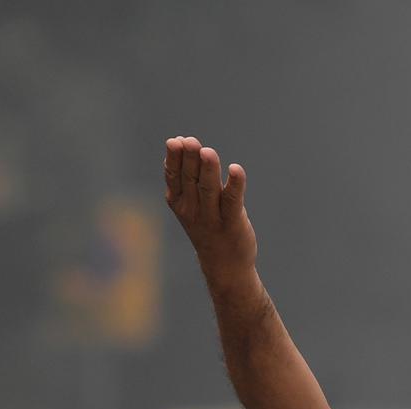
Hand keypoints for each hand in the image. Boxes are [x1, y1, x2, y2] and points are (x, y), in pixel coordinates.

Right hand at [164, 136, 256, 287]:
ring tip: (207, 152)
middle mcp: (193, 210)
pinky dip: (235, 184)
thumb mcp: (190, 202)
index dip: (174, 159)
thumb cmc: (207, 226)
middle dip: (189, 159)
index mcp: (179, 202)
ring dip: (208, 170)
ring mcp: (212, 217)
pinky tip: (236, 169)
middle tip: (190, 141)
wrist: (224, 265)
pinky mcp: (232, 223)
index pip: (174, 177)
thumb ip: (186, 174)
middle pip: (190, 180)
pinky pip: (233, 201)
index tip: (176, 141)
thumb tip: (179, 141)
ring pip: (209, 189)